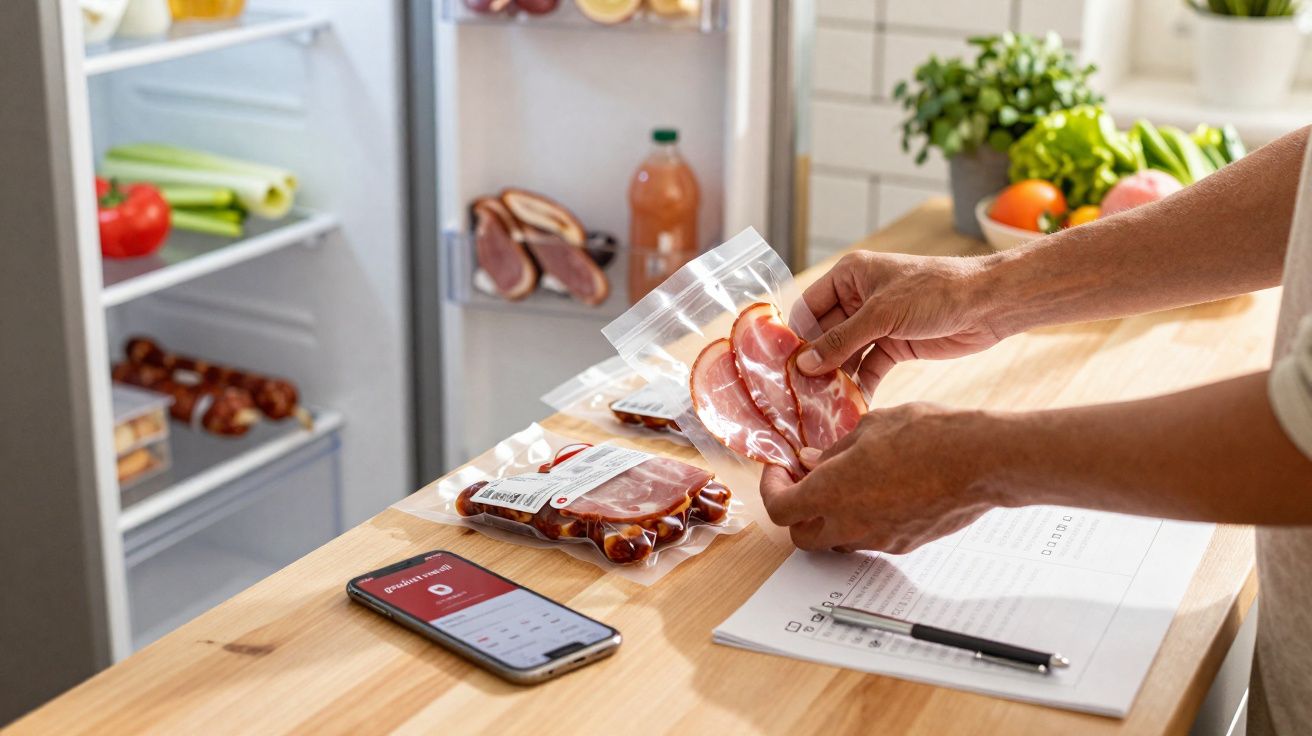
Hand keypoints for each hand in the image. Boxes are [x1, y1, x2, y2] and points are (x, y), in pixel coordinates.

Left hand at [760, 404, 1003, 553]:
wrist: (980, 461)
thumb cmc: (926, 436)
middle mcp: (850, 525)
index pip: (779, 509)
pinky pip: (870, 538)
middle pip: (802, 537)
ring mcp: (879, 539)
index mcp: (830, 493)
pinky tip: (879, 490)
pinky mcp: (906, 544)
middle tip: (804, 483)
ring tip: (844, 484)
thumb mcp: (869, 428)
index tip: (780, 470)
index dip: (771, 488)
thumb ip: (834, 450)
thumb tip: (813, 461)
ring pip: (837, 541)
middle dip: (796, 513)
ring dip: (830, 519)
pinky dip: (863, 520)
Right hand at [796, 251, 1003, 395]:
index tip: (783, 367)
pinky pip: (869, 368)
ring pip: (846, 354)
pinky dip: (862, 385)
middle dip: (816, 363)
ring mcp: (877, 324)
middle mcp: (859, 298)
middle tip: (801, 394)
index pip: (809, 307)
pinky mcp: (895, 345)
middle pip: (825, 335)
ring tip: (823, 406)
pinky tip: (853, 406)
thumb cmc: (934, 292)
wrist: (987, 305)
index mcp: (850, 276)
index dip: (796, 336)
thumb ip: (841, 340)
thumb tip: (804, 365)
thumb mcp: (881, 314)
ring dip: (837, 378)